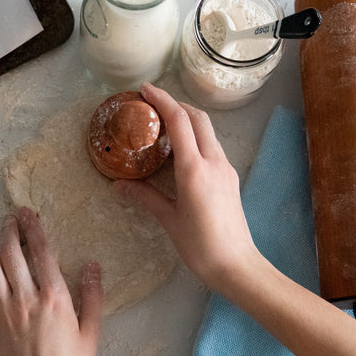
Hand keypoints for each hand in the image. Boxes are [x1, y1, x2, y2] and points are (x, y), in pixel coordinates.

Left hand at [0, 207, 102, 355]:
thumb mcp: (91, 332)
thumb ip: (93, 295)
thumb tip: (93, 265)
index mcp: (54, 297)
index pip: (41, 251)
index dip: (34, 227)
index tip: (28, 212)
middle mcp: (26, 299)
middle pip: (11, 253)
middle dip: (10, 230)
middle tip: (12, 218)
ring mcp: (5, 312)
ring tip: (3, 241)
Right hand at [115, 83, 258, 291]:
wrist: (238, 265)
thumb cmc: (200, 245)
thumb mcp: (169, 219)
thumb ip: (145, 197)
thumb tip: (118, 185)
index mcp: (194, 169)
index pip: (180, 121)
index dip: (162, 100)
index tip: (145, 89)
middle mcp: (214, 161)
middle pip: (198, 117)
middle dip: (176, 103)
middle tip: (153, 104)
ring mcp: (225, 168)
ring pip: (208, 130)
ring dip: (187, 118)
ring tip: (164, 123)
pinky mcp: (230, 176)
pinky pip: (211, 145)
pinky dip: (195, 136)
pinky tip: (181, 149)